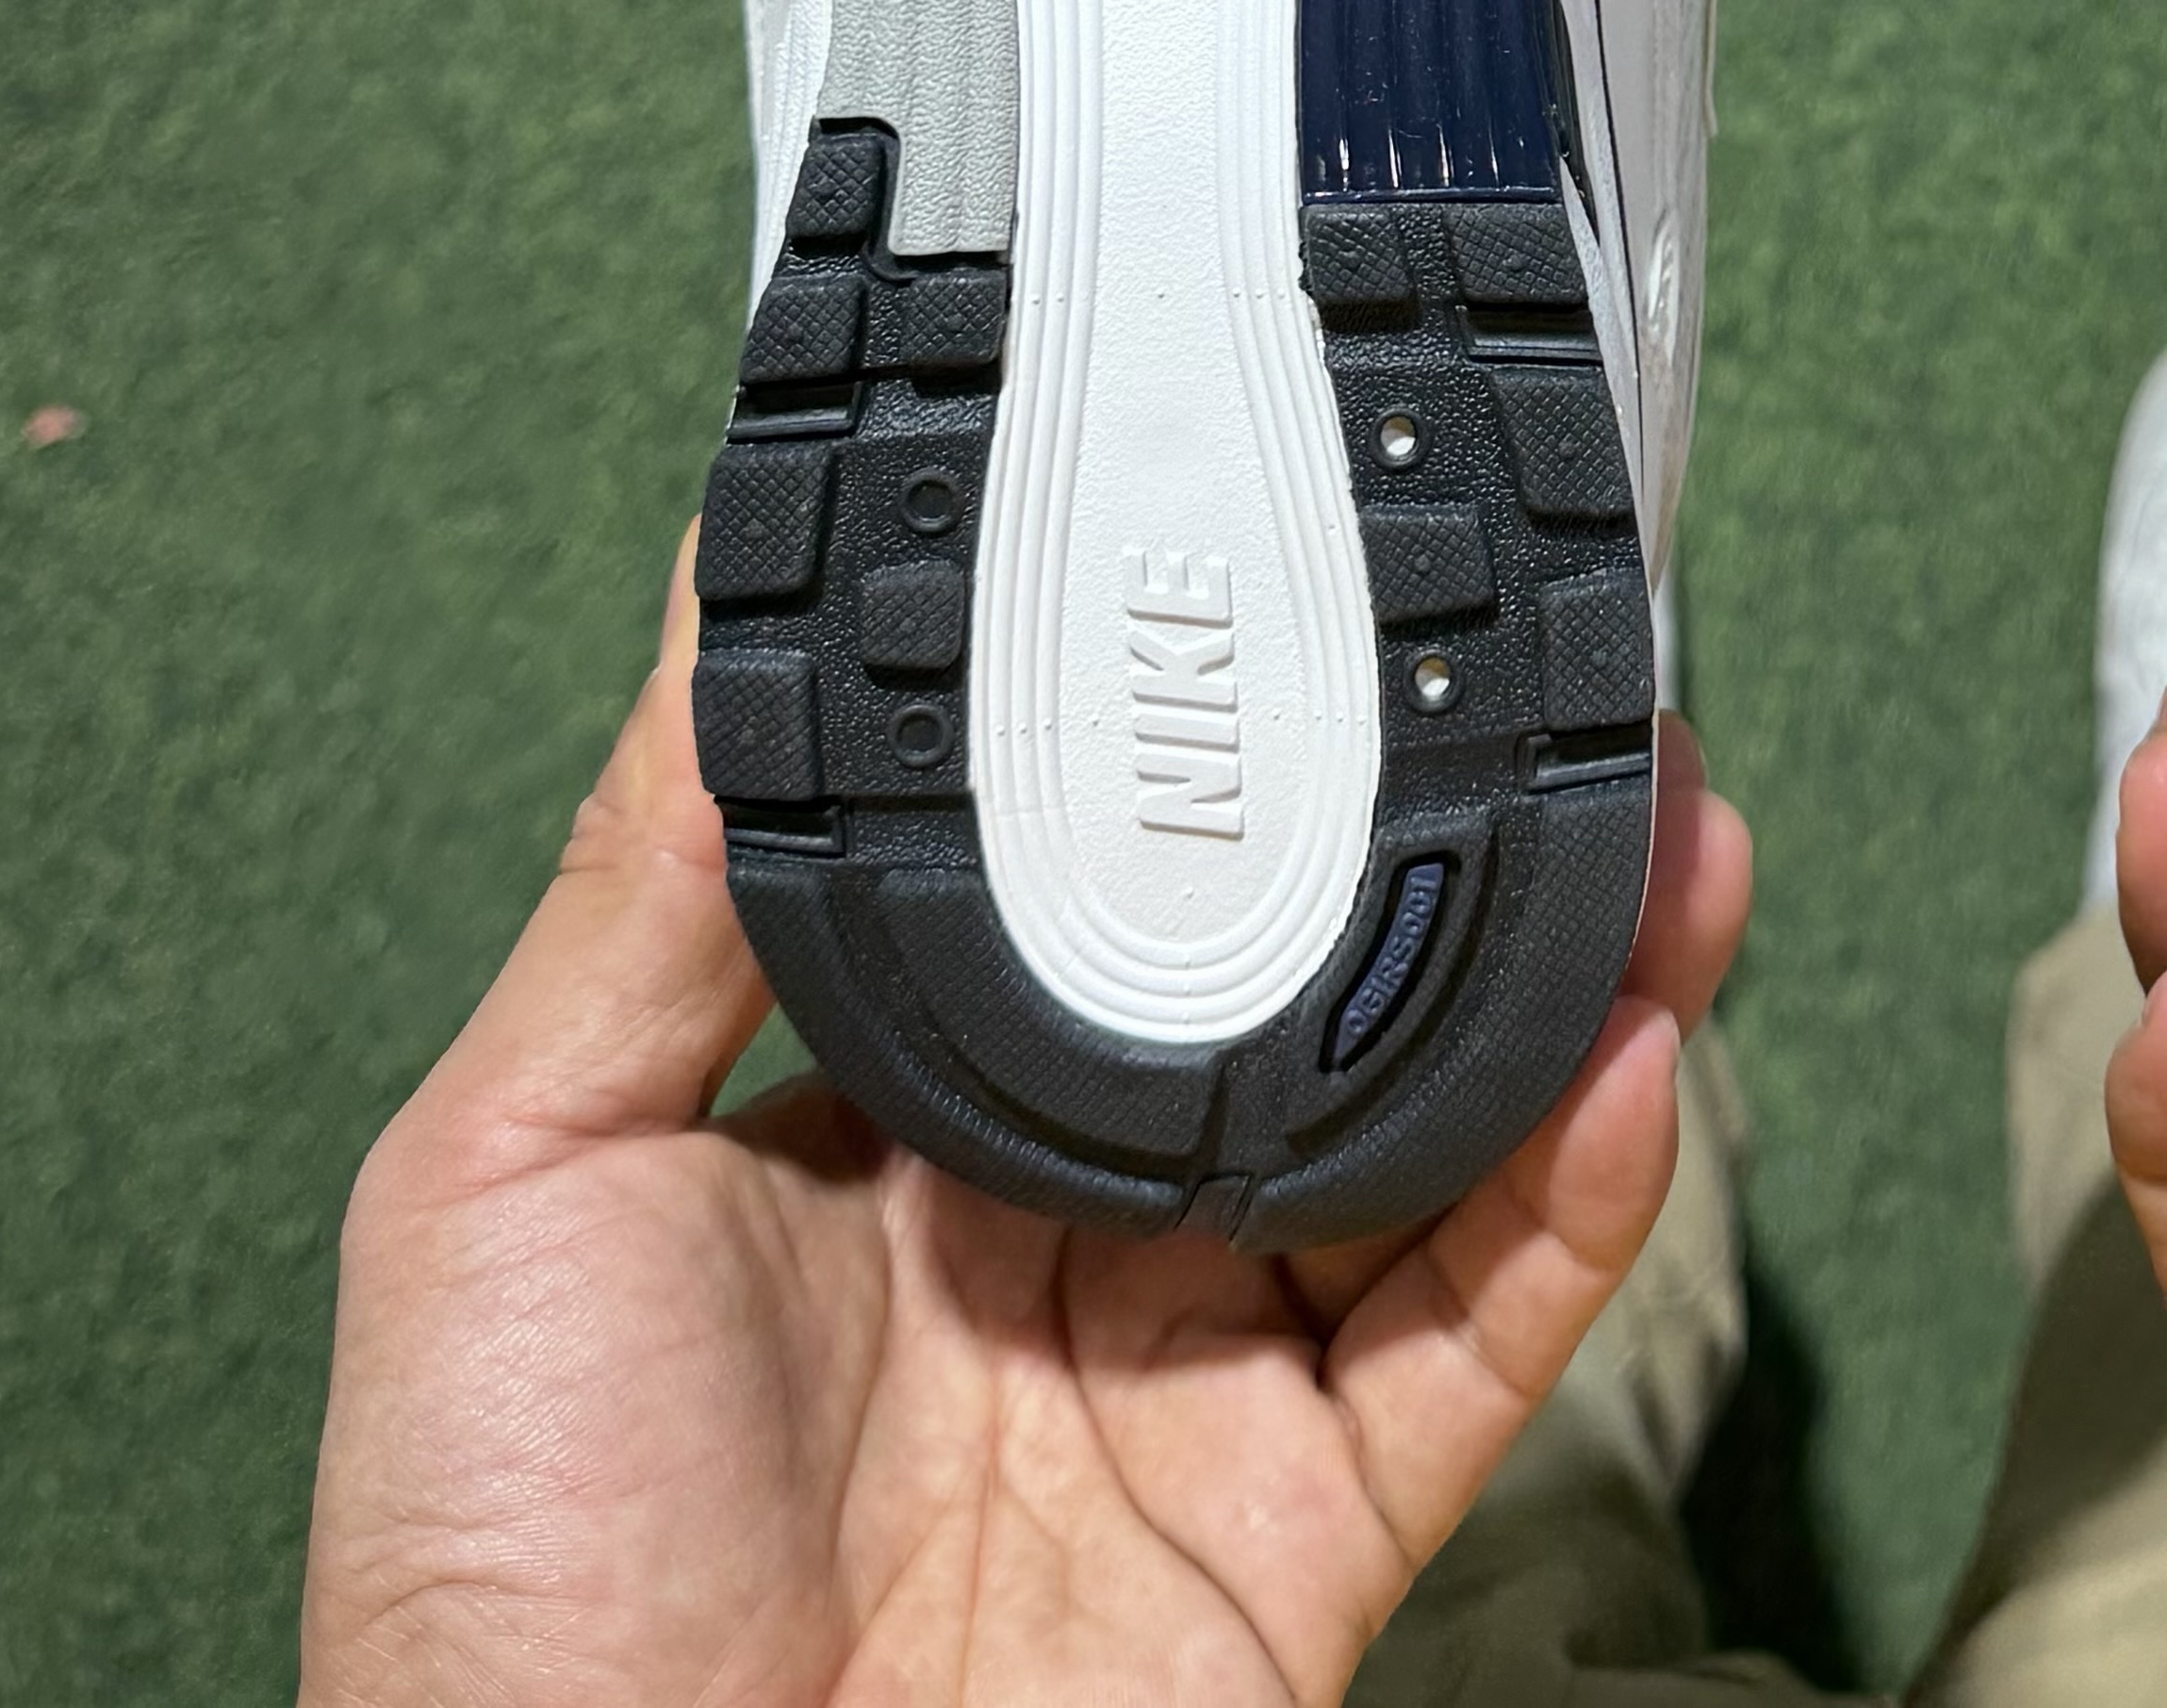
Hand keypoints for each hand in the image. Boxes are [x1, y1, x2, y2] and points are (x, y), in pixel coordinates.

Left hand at [303, 532, 1749, 1706]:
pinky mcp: (1312, 1520)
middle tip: (1565, 666)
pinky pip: (1488, 1329)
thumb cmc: (498, 1583)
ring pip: (1451, 1129)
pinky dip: (1589, 1192)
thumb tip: (732, 587)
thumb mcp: (511, 1174)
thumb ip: (647, 880)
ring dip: (1581, 965)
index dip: (1228, 741)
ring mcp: (1214, 1371)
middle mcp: (1085, 1226)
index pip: (1110, 879)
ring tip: (1668, 807)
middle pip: (1322, 983)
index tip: (1311, 584)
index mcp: (911, 1126)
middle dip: (1459, 828)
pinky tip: (1637, 1046)